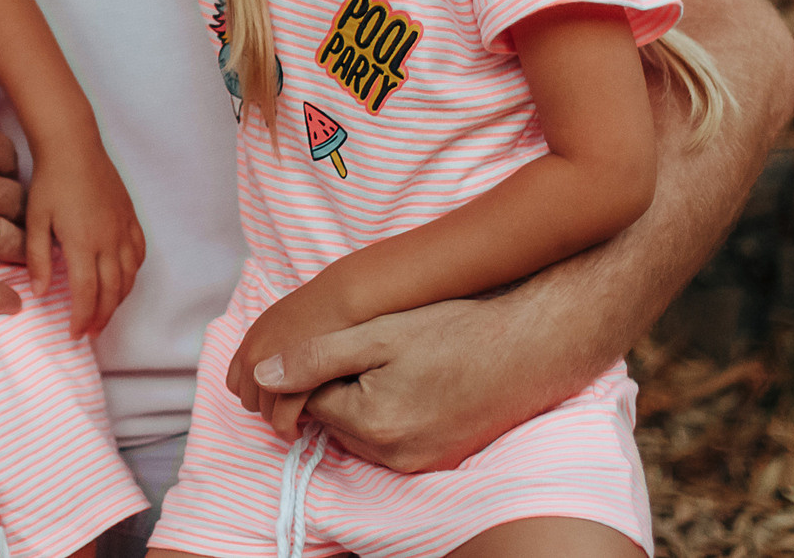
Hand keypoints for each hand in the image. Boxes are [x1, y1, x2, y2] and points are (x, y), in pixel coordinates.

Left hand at [23, 141, 142, 337]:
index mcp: (83, 242)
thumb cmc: (50, 181)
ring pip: (129, 276)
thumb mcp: (36, 220)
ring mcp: (124, 228)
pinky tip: (123, 280)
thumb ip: (38, 259)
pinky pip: (139, 254)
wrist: (73, 145)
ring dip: (119, 300)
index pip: (86, 293)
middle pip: (111, 291)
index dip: (81, 318)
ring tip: (105, 313)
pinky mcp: (131, 217)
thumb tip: (41, 293)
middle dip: (101, 317)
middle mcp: (109, 240)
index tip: (74, 335)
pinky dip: (133, 274)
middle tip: (90, 332)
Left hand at [227, 279, 362, 439]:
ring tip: (301, 417)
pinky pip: (282, 418)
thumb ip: (269, 348)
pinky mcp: (291, 383)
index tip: (274, 396)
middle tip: (290, 408)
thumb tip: (267, 373)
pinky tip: (304, 424)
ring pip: (266, 413)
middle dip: (268, 407)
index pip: (235, 383)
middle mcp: (253, 357)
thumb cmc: (322, 311)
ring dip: (281, 417)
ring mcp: (270, 371)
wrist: (344, 300)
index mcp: (250, 343)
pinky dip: (291, 425)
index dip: (255, 393)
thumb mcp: (281, 323)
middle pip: (249, 401)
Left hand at [251, 295, 561, 472]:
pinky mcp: (439, 459)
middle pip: (333, 419)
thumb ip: (315, 356)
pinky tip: (414, 379)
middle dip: (336, 384)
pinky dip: (389, 412)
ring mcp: (418, 462)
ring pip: (360, 430)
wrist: (530, 348)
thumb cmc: (455, 331)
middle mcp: (392, 454)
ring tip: (396, 360)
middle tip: (371, 345)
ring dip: (361, 399)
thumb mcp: (377, 333)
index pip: (308, 400)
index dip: (314, 366)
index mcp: (370, 423)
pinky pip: (391, 440)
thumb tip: (262, 375)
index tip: (341, 339)